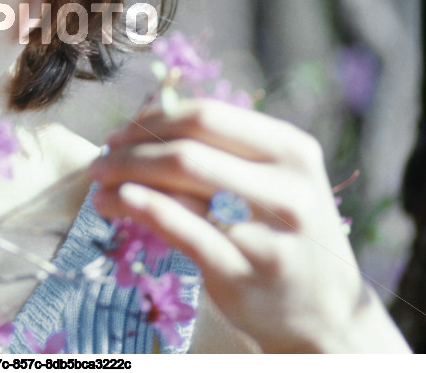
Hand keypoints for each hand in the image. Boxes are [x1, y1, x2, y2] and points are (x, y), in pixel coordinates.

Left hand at [88, 99, 407, 352]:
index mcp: (293, 150)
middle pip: (186, 150)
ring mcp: (267, 234)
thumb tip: (145, 114)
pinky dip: (139, 208)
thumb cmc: (284, 230)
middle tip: (100, 159)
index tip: (121, 132)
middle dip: (130, 150)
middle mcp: (287, 188)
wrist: (325, 311)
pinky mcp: (242, 272)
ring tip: (99, 183)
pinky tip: (115, 204)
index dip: (152, 119)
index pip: (207, 115)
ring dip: (124, 178)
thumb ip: (223, 145)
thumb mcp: (275, 178)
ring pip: (177, 187)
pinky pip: (179, 230)